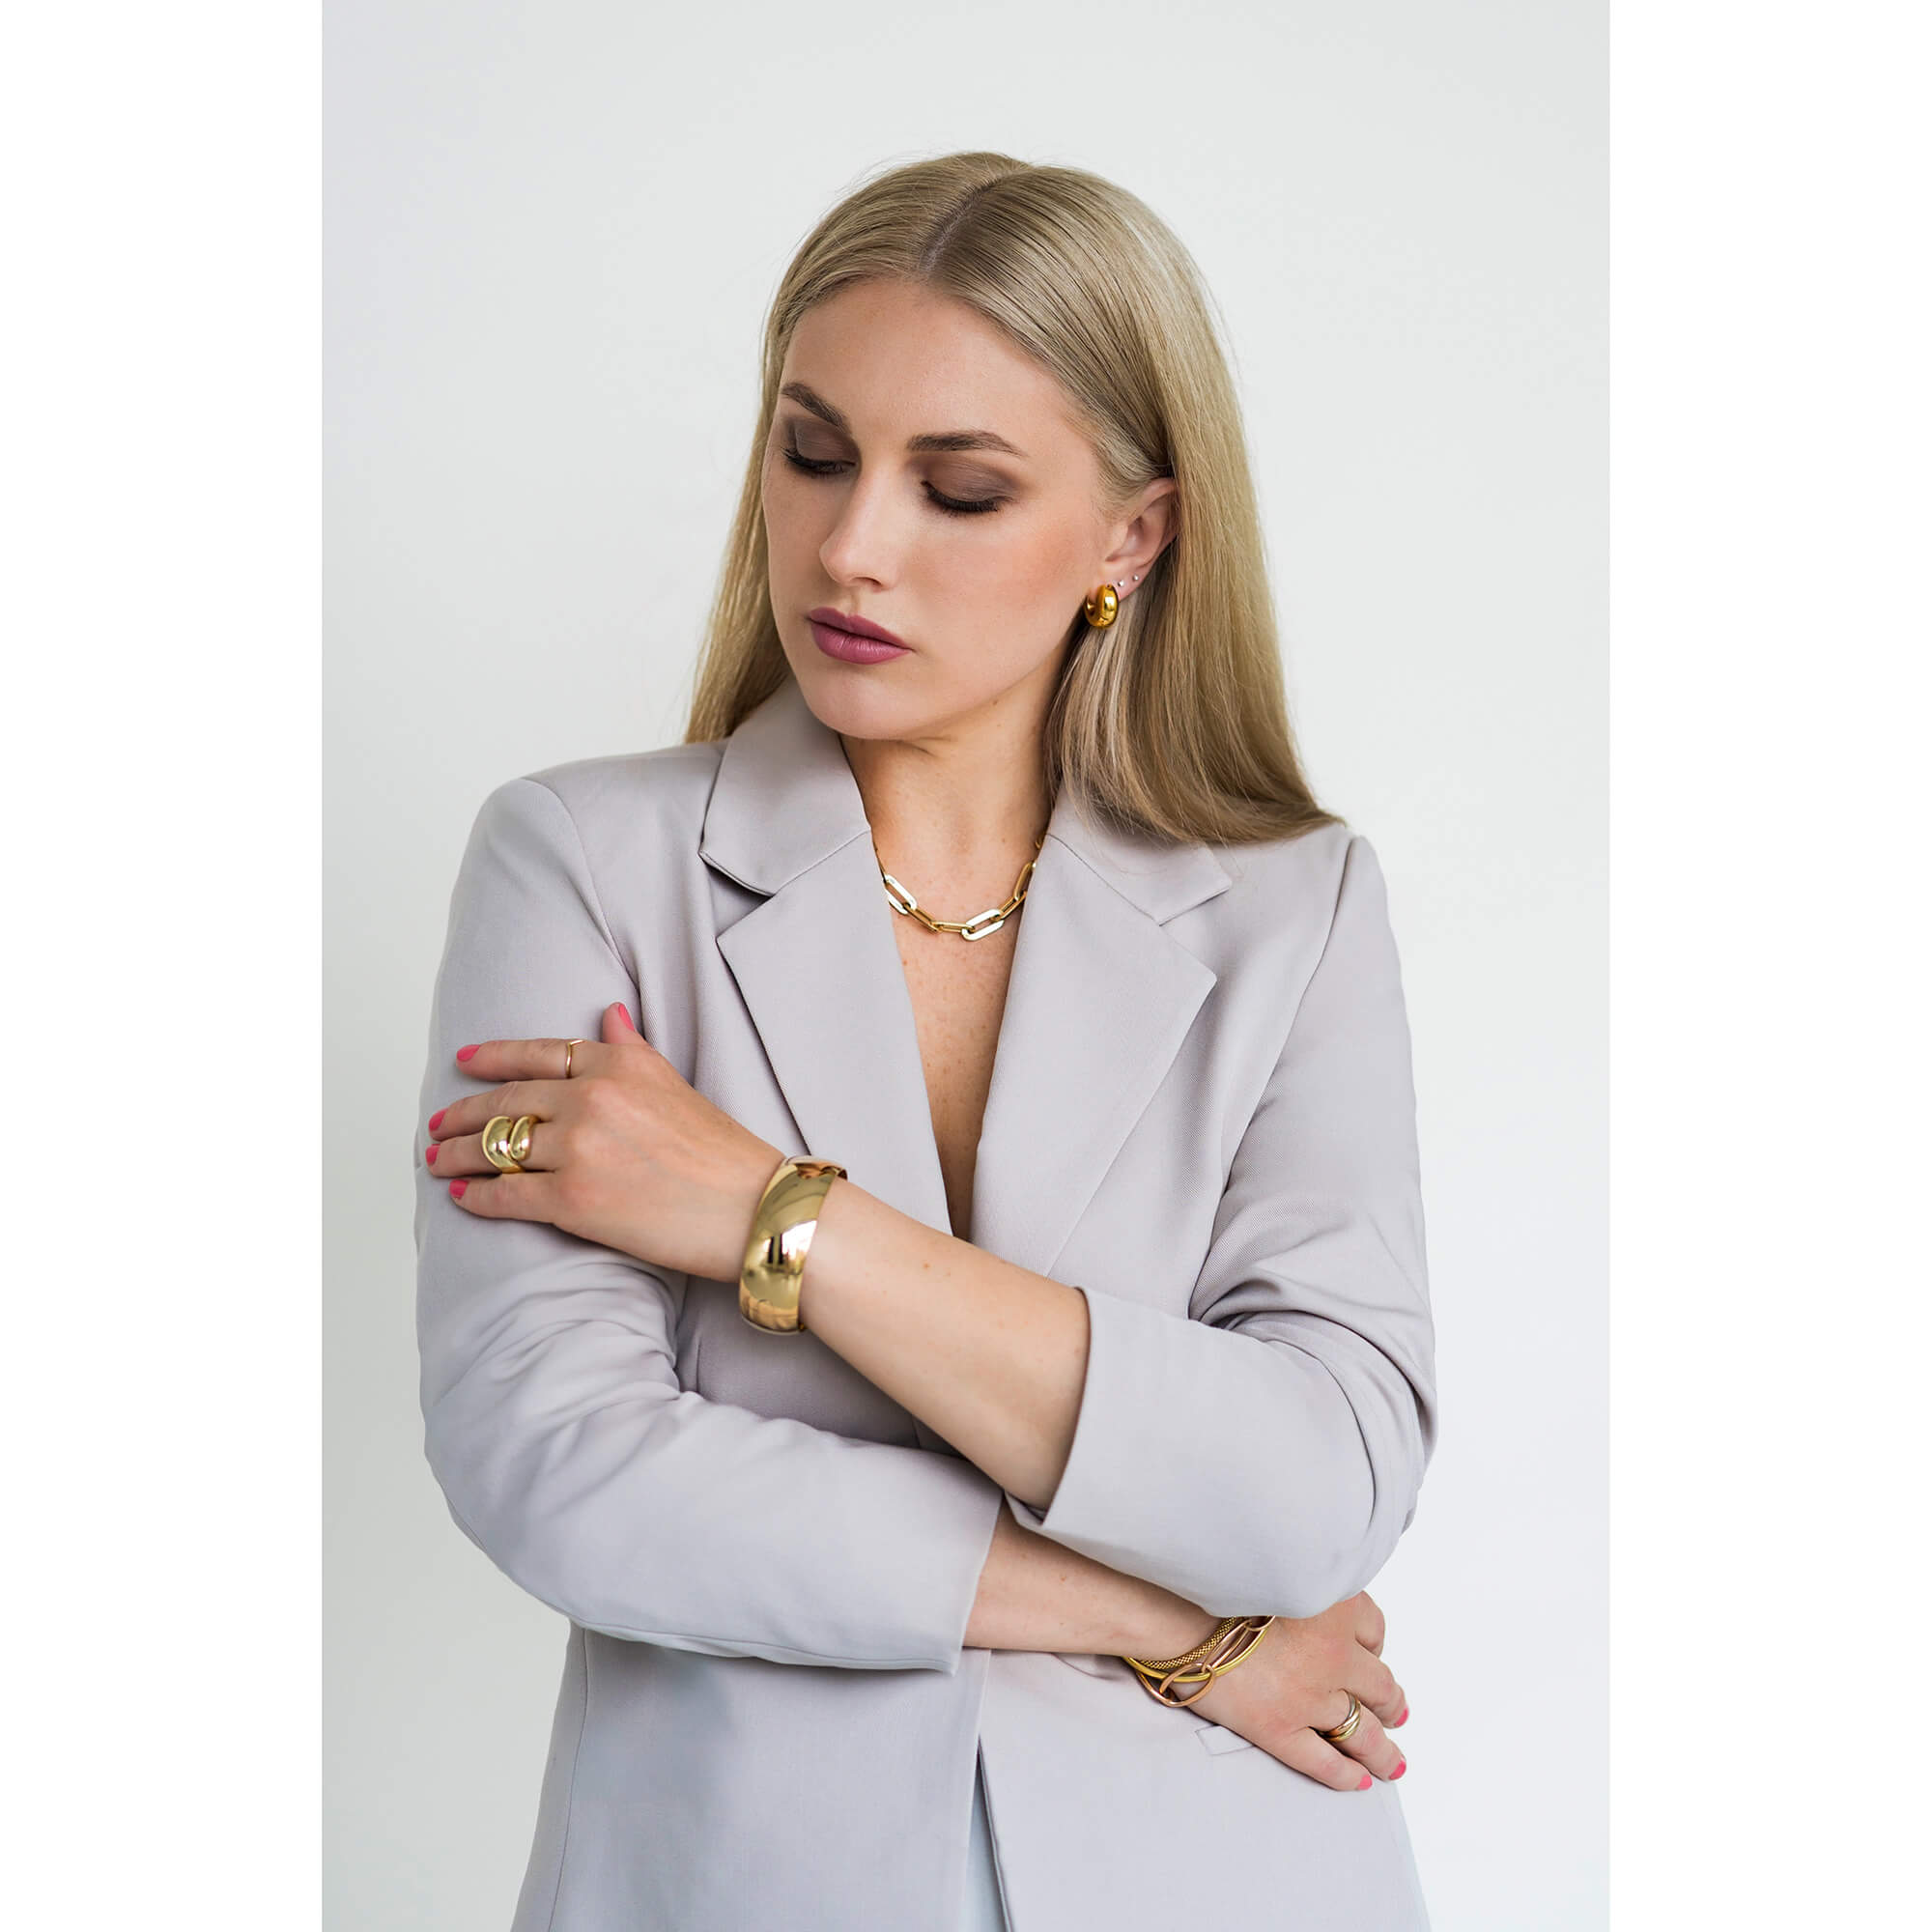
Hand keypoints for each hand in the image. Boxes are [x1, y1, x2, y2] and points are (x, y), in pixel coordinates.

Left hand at [424, 1000, 784, 1282]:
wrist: (751, 1207)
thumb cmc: (722, 1153)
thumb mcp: (675, 1082)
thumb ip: (632, 1048)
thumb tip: (610, 1013)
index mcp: (616, 1066)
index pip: (537, 1054)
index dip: (493, 1057)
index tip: (465, 1060)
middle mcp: (591, 1098)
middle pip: (507, 1102)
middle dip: (464, 1114)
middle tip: (439, 1125)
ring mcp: (578, 1148)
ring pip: (498, 1147)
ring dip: (460, 1155)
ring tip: (439, 1161)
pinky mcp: (572, 1199)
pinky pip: (507, 1194)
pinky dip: (478, 1197)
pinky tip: (463, 1197)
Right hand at [1183, 1592, 1408, 1790]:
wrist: (1177, 1607)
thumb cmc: (1220, 1582)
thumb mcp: (1278, 1567)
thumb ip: (1304, 1586)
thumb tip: (1311, 1604)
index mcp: (1335, 1605)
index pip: (1374, 1631)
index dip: (1375, 1648)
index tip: (1373, 1657)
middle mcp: (1333, 1652)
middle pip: (1379, 1686)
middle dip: (1390, 1703)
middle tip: (1395, 1713)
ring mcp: (1310, 1696)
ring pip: (1362, 1731)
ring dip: (1382, 1751)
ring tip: (1391, 1763)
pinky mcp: (1281, 1727)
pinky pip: (1323, 1761)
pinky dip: (1344, 1774)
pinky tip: (1357, 1781)